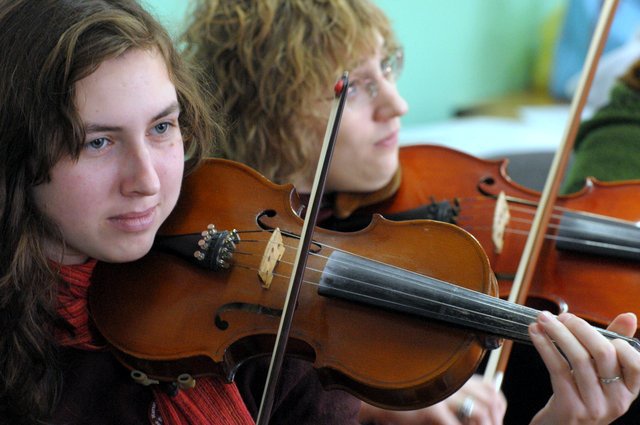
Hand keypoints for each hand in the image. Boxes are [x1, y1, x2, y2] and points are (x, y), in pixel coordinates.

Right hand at [359, 374, 505, 423]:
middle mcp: (451, 381)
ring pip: (481, 414)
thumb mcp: (434, 394)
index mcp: (453, 374)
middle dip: (495, 422)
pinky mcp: (433, 411)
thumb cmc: (405, 399)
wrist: (377, 399)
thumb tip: (480, 414)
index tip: (495, 421)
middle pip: (490, 402)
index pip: (490, 389)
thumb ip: (455, 397)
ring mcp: (443, 396)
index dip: (498, 409)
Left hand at [529, 312, 639, 424]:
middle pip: (603, 353)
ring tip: (543, 319)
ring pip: (578, 358)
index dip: (613, 338)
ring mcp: (594, 406)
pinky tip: (535, 333)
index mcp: (629, 390)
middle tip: (560, 316)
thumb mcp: (601, 375)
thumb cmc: (580, 396)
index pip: (634, 360)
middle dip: (580, 327)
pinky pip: (558, 368)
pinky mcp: (570, 408)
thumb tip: (629, 316)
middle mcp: (617, 401)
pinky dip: (544, 345)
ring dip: (557, 332)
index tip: (587, 325)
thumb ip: (613, 345)